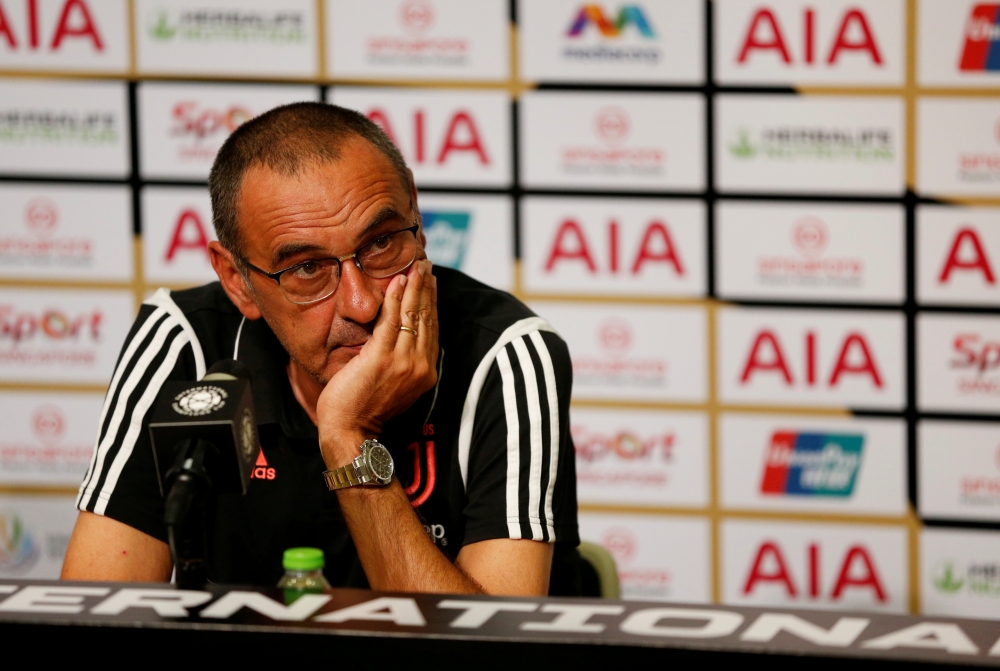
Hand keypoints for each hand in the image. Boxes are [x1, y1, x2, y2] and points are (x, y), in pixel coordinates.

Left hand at [316, 259, 438, 468]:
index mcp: (424, 372)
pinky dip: (394, 298)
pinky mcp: (380, 359)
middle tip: (427, 265)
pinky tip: (397, 281)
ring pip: (412, 316)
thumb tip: (399, 341)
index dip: (432, 302)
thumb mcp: (393, 385)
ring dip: (415, 287)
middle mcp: (419, 366)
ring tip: (417, 267)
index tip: (430, 282)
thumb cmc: (364, 410)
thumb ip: (401, 363)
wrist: (351, 432)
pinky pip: (390, 322)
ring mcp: (402, 362)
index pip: (431, 329)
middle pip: (426, 318)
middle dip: (427, 288)